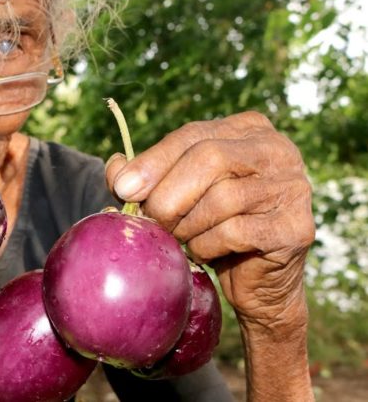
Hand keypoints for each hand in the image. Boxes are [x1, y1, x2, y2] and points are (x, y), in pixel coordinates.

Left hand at [104, 111, 314, 330]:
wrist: (257, 282)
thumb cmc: (210, 228)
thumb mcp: (175, 194)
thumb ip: (145, 177)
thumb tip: (116, 167)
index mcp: (247, 129)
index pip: (192, 134)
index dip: (153, 161)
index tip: (123, 188)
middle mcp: (277, 149)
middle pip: (208, 158)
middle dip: (168, 195)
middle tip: (151, 221)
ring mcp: (293, 186)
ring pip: (222, 197)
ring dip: (187, 225)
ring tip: (179, 239)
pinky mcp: (296, 227)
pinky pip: (235, 231)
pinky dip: (207, 246)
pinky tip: (203, 252)